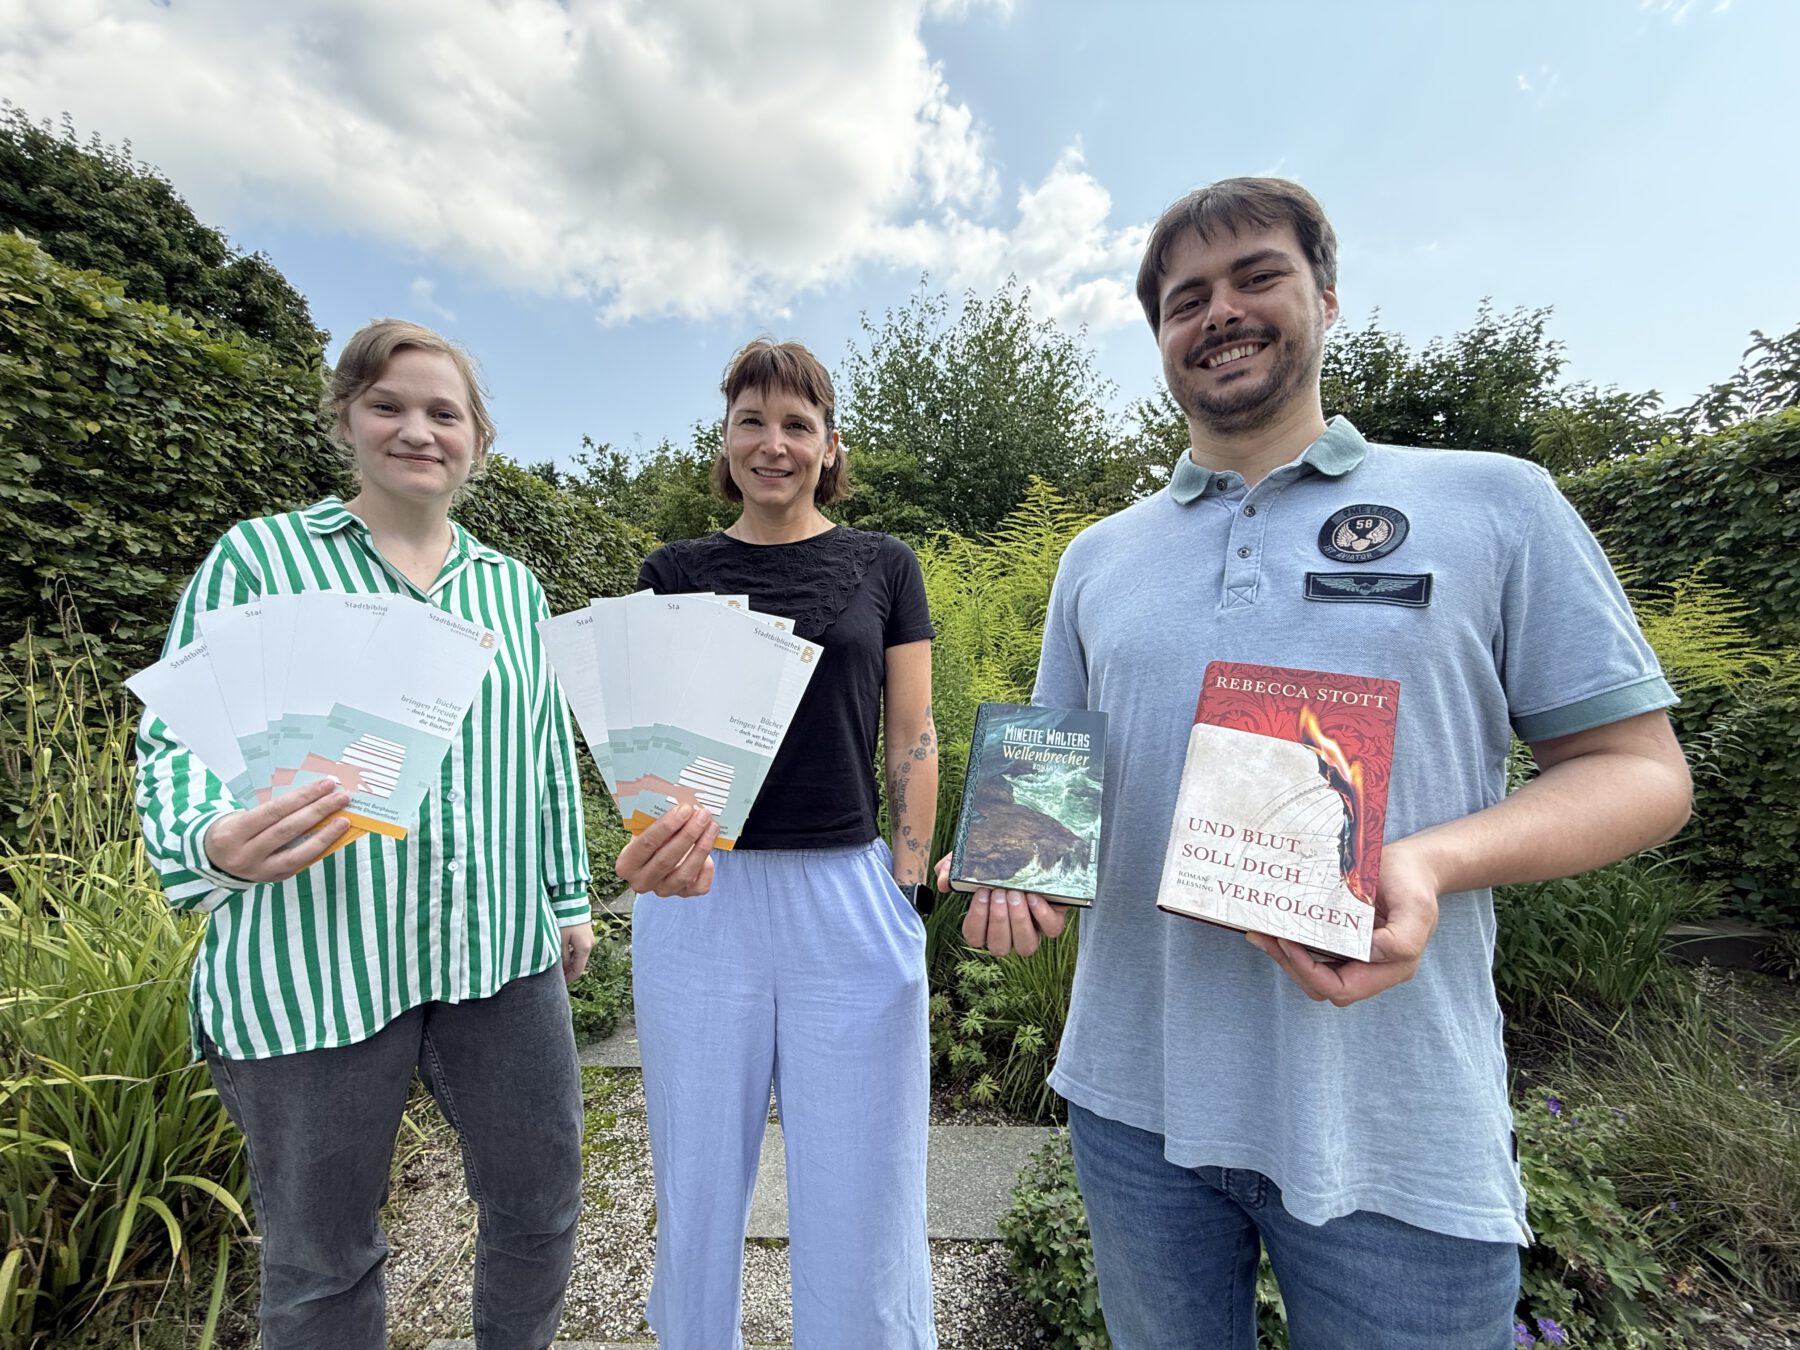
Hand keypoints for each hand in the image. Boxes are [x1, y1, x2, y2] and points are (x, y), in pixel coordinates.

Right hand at [203, 778, 352, 882]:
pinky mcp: (271, 879)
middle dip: (318, 811)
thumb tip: (312, 796)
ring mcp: (258, 871)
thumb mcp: (240, 815)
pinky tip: (332, 838)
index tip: (326, 785)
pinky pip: (299, 864)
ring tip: (344, 820)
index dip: (303, 797)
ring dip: (324, 835)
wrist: (213, 859)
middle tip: (341, 797)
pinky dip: (317, 850)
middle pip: (287, 829)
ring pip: (297, 853)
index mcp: (233, 832)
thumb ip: (272, 810)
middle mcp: (244, 854)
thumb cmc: (233, 829)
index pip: (274, 811)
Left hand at [557, 921, 594, 983]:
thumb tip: (563, 966)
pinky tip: (563, 954)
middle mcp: (589, 945)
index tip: (562, 984)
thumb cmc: (565, 921)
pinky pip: (579, 948)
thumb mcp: (560, 940)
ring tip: (558, 966)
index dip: (570, 978)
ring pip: (579, 955)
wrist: (572, 902)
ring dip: (570, 962)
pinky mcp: (586, 933)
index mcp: (584, 948)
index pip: (578, 970)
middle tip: (559, 977)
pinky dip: (572, 953)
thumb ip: (562, 955)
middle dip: (569, 971)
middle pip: (580, 963)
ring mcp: (589, 939)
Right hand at [615, 803, 718, 896]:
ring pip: (684, 874)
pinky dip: (706, 871)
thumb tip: (681, 805)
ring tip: (712, 827)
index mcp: (626, 864)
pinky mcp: (682, 894)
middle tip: (702, 815)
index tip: (684, 809)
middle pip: (666, 859)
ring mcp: (662, 890)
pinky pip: (699, 887)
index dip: (666, 826)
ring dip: (701, 848)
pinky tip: (710, 855)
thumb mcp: (646, 828)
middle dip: (688, 835)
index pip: (646, 844)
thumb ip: (656, 820)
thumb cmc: (653, 837)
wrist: (658, 854)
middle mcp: (641, 882)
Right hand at [935, 853, 1068, 957]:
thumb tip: (943, 884)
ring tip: (1016, 894)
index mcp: (987, 924)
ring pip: (1025, 947)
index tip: (981, 893)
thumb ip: (951, 870)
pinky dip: (1041, 915)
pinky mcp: (1053, 921)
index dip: (977, 920)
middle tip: (999, 892)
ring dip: (1018, 921)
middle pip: (999, 947)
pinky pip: (1051, 931)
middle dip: (998, 920)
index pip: (975, 938)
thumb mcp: (969, 861)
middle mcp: (1009, 934)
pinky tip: (1034, 895)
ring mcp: (1032, 930)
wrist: (1029, 851)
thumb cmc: (996, 863)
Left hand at [1246, 836, 1440, 1006]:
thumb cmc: (1414, 882)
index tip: (1288, 942)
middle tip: (1264, 937)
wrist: (1415, 865)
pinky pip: (1315, 953)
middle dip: (1290, 965)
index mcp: (1392, 966)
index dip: (1310, 972)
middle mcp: (1373, 968)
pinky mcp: (1344, 941)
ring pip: (1314, 973)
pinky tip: (1273, 927)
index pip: (1342, 988)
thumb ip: (1401, 939)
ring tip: (1260, 934)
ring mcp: (1357, 956)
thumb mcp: (1416, 907)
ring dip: (1285, 957)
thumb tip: (1369, 954)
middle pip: (1323, 985)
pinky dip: (1292, 944)